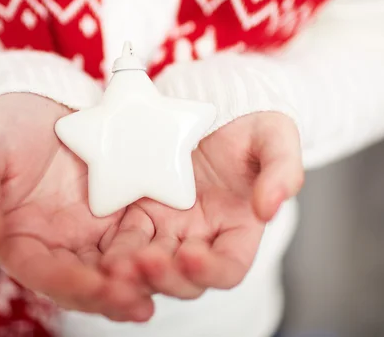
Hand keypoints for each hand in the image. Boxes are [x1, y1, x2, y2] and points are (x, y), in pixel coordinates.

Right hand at [0, 93, 153, 321]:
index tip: (98, 288)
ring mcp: (93, 229)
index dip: (69, 284)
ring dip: (141, 280)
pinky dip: (156, 248)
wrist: (41, 95)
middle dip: (112, 295)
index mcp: (21, 240)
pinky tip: (178, 252)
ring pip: (118, 267)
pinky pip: (141, 235)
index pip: (44, 274)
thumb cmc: (3, 124)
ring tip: (166, 282)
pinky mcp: (121, 211)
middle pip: (86, 282)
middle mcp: (59, 244)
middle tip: (140, 304)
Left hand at [101, 112, 303, 298]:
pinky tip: (101, 250)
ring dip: (132, 271)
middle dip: (165, 277)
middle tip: (145, 262)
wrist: (213, 105)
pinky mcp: (138, 213)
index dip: (212, 270)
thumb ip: (282, 171)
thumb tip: (269, 208)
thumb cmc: (249, 125)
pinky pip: (124, 239)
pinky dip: (114, 249)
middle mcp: (201, 238)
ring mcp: (167, 228)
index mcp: (237, 230)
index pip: (229, 267)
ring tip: (115, 265)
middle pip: (184, 278)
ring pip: (148, 264)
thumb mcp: (274, 137)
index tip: (192, 256)